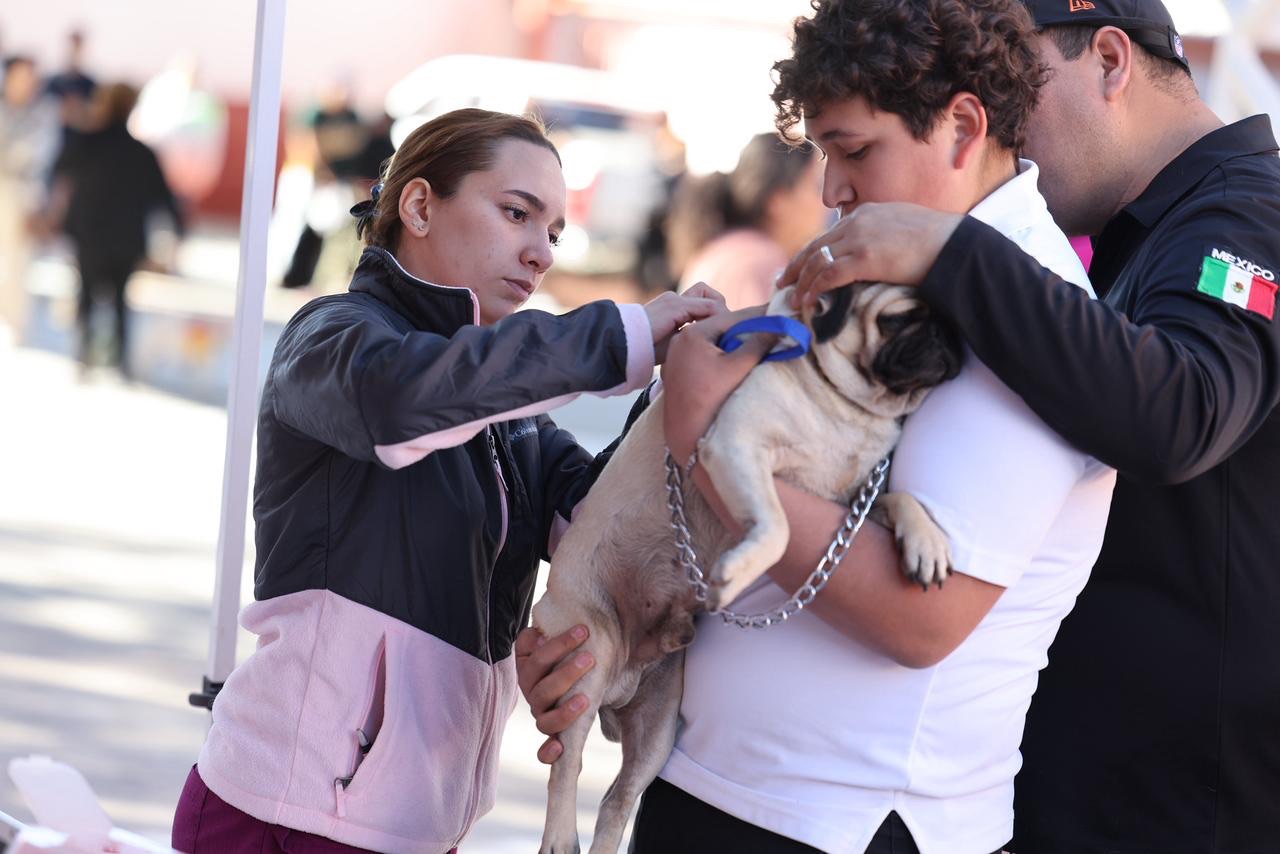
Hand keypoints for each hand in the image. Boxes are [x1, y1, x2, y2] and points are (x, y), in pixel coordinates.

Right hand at [514, 625, 593, 763]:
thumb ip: (541, 633)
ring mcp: (542, 716)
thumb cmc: (563, 652)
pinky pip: (544, 751)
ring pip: (546, 720)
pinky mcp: (553, 734)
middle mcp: (532, 695)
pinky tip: (559, 748)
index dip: (559, 645)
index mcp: (528, 669)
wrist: (576, 672)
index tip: (583, 631)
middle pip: (544, 690)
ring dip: (565, 711)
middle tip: (589, 659)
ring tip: (585, 699)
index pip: (539, 658)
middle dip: (567, 674)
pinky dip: (548, 752)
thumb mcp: (551, 639)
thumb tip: (539, 635)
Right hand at [643, 283, 728, 362]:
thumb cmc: (642, 351)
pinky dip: (718, 318)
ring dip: (721, 316)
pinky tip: (717, 335)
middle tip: (722, 333)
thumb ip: (687, 340)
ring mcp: (675, 300)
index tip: (718, 336)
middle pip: (710, 295)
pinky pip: (710, 306)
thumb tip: (707, 346)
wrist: (621, 345)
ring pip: (713, 299)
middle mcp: (674, 299)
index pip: (702, 304)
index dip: (714, 317)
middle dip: (720, 312)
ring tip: (721, 335)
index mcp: (671, 308)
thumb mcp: (670, 345)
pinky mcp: (677, 305)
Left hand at [660, 305, 773, 463]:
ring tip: (757, 340)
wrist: (684, 431)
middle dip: (746, 327)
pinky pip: (703, 353)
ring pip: (712, 340)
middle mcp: (680, 339)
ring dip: (733, 340)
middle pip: (721, 327)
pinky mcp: (677, 369)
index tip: (777, 309)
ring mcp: (676, 354)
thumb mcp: (738, 367)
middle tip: (770, 324)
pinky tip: (736, 357)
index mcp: (693, 333)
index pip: (732, 317)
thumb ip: (758, 343)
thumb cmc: (710, 398)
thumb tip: (778, 326)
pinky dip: (720, 353)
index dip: (757, 315)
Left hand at [778, 202, 964, 309]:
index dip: (811, 253)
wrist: (955, 245)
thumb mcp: (905, 230)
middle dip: (797, 267)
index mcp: (867, 214)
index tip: (799, 268)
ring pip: (818, 261)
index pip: (830, 235)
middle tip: (783, 284)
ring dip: (802, 282)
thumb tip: (877, 255)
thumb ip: (885, 237)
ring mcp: (860, 238)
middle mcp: (858, 221)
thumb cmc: (940, 243)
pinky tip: (807, 302)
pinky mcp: (864, 258)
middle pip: (816, 246)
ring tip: (792, 299)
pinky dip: (813, 289)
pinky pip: (828, 275)